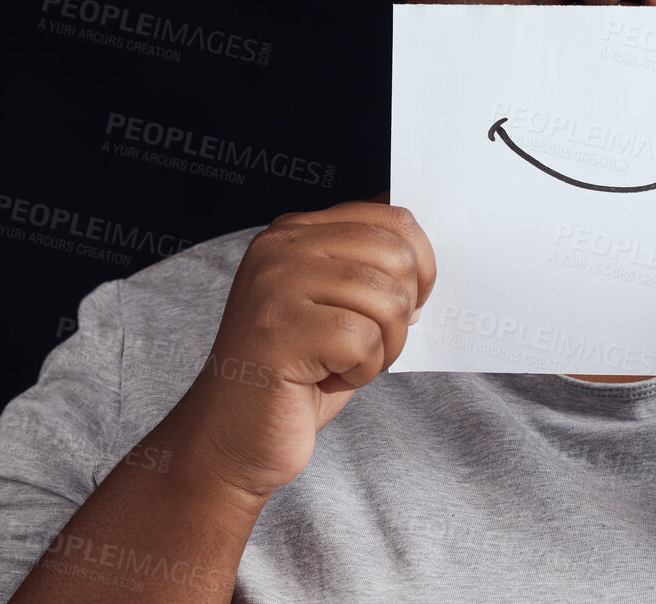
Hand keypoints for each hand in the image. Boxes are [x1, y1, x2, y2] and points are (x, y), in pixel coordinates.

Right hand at [169, 196, 435, 499]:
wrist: (231, 436)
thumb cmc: (295, 376)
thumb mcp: (336, 306)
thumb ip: (370, 269)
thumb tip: (424, 255)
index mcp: (297, 232)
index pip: (392, 217)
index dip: (421, 265)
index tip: (410, 303)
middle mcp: (282, 247)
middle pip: (397, 256)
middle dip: (403, 311)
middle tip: (367, 344)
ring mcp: (276, 285)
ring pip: (387, 300)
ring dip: (383, 348)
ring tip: (343, 363)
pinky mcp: (279, 329)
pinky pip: (363, 341)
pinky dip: (361, 371)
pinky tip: (325, 379)